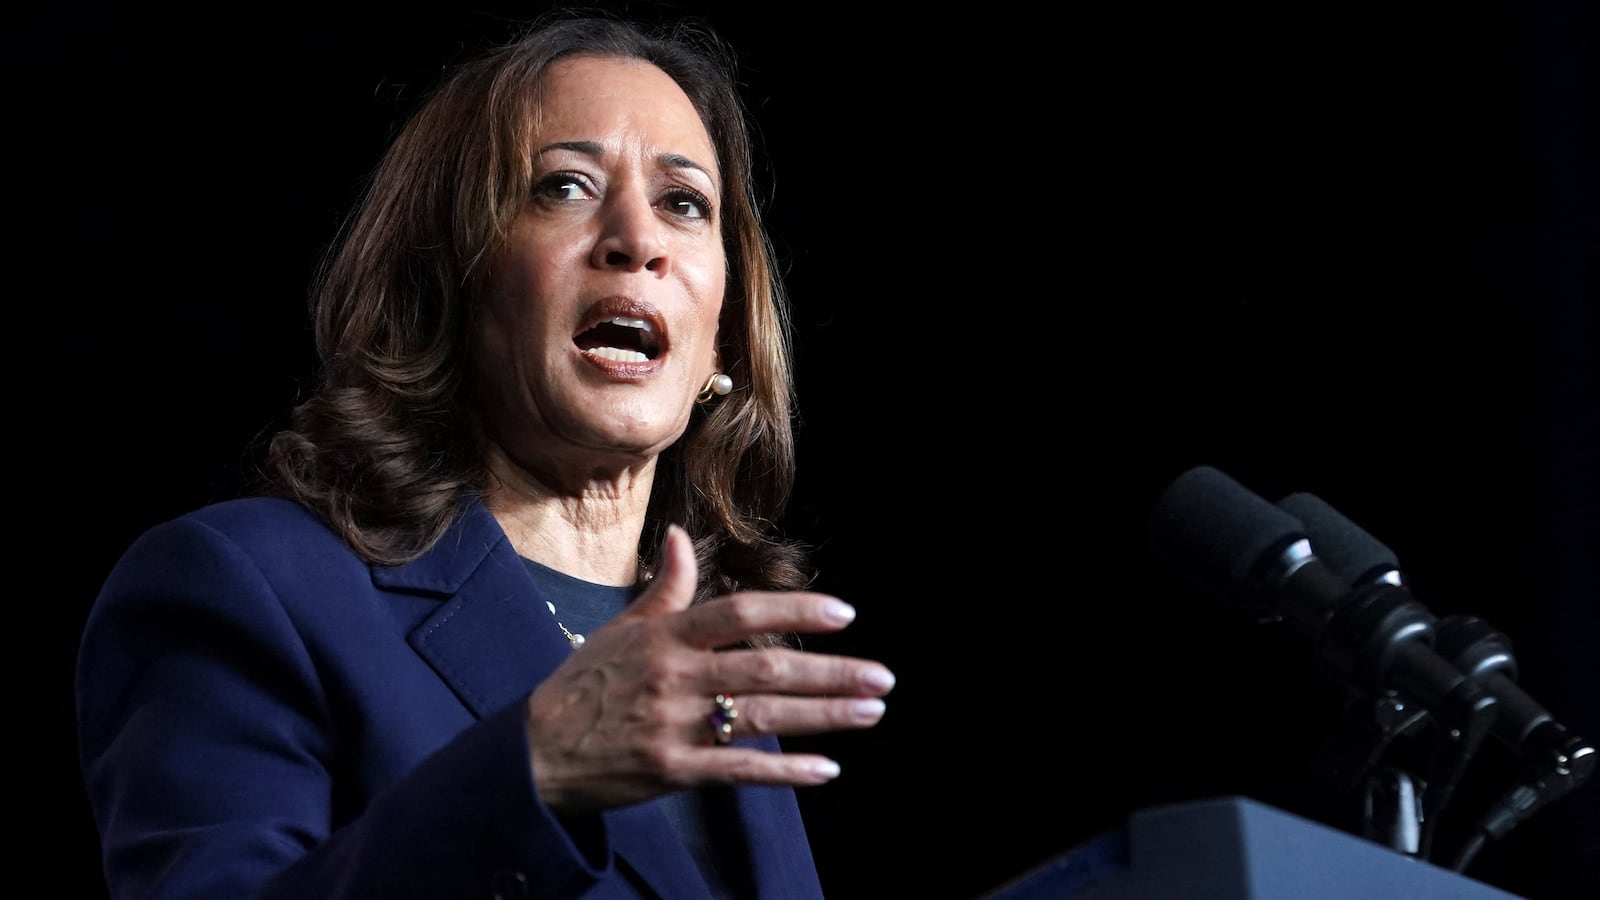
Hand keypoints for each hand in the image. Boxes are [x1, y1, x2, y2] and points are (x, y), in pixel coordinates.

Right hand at [523, 524, 893, 811]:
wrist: (535, 751)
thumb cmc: (585, 684)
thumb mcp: (621, 628)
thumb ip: (665, 587)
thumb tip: (678, 534)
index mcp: (666, 637)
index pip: (740, 614)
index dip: (794, 611)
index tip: (844, 614)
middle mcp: (675, 677)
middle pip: (766, 670)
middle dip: (831, 673)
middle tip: (881, 677)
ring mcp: (674, 726)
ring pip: (761, 718)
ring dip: (824, 716)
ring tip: (870, 711)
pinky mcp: (673, 771)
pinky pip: (739, 771)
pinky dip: (784, 770)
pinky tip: (827, 768)